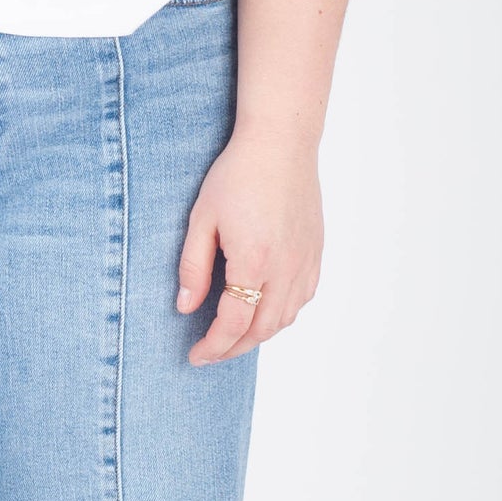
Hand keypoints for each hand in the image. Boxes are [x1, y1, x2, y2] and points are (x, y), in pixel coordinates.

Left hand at [176, 123, 323, 361]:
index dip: (213, 346)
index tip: (195, 356)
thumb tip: (186, 307)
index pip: (233, 323)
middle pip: (261, 330)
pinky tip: (264, 313)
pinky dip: (281, 315)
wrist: (281, 144)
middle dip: (233, 349)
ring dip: (258, 336)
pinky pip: (302, 299)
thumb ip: (193, 267)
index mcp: (254, 261)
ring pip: (285, 319)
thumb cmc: (237, 175)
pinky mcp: (315, 253)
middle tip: (210, 353)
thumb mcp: (202, 219)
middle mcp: (285, 268)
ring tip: (233, 338)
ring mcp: (305, 262)